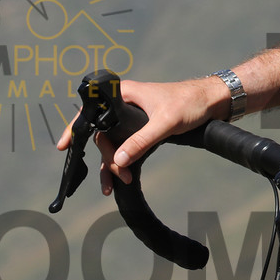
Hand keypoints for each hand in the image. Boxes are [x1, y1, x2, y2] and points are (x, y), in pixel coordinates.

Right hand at [54, 76, 227, 191]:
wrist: (216, 102)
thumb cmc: (192, 102)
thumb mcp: (166, 122)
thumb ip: (141, 140)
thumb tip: (117, 160)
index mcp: (126, 94)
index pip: (92, 109)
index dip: (75, 127)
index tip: (63, 145)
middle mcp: (126, 105)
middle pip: (103, 134)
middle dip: (106, 158)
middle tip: (117, 177)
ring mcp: (134, 118)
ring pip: (114, 143)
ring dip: (113, 164)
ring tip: (114, 185)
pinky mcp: (144, 129)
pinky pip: (126, 147)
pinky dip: (123, 162)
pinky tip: (120, 179)